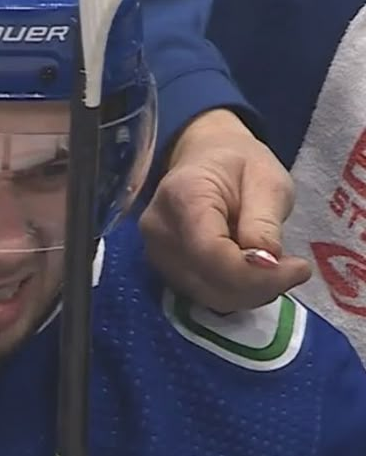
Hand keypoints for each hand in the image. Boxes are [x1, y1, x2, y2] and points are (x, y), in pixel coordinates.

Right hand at [139, 109, 311, 311]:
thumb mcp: (267, 180)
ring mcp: (155, 252)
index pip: (212, 254)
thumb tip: (265, 265)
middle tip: (295, 269)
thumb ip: (265, 223)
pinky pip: (202, 295)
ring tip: (275, 268)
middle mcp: (159, 229)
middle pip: (209, 281)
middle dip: (259, 286)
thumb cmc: (238, 164)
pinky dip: (235, 293)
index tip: (299, 267)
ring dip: (249, 293)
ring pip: (207, 295)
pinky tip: (252, 273)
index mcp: (183, 196)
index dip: (256, 273)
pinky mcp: (162, 269)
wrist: (204, 160)